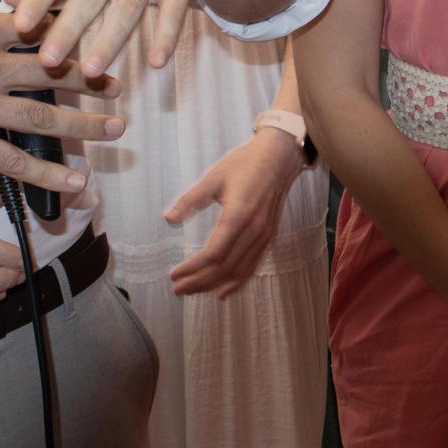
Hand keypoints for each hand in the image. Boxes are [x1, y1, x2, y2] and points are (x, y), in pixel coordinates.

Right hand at [0, 0, 125, 195]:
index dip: (67, 30)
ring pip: (45, 116)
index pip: (34, 23)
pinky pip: (16, 162)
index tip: (92, 33)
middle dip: (91, 78)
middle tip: (118, 84)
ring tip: (116, 128)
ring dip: (85, 124)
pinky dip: (49, 174)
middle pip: (52, 69)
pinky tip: (76, 182)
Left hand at [165, 127, 306, 297]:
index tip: (174, 274)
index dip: (193, 268)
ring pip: (238, 271)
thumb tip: (168, 219)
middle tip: (177, 289)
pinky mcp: (269, 236)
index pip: (214, 254)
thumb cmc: (245, 163)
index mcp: (238, 215)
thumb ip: (191, 199)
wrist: (279, 156)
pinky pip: (252, 265)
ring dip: (214, 284)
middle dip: (199, 282)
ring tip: (193, 291)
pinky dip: (237, 282)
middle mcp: (254, 230)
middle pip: (224, 268)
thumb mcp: (214, 177)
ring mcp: (264, 235)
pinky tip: (223, 291)